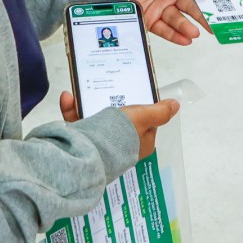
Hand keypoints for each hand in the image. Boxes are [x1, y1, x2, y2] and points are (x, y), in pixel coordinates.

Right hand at [61, 91, 180, 159]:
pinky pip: (78, 124)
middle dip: (111, 104)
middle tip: (108, 88)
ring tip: (83, 91)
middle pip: (120, 121)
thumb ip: (159, 112)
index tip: (134, 93)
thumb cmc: (120, 136)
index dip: (142, 108)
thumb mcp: (144, 118)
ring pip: (96, 121)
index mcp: (140, 144)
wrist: (87, 154)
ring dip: (88, 104)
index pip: (146, 123)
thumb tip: (175, 106)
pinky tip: (68, 98)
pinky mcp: (82, 144)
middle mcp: (122, 148)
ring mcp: (101, 146)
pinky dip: (72, 110)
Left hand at [117, 0, 211, 44]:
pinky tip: (184, 39)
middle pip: (191, 7)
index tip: (222, 6)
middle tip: (213, 25)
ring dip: (187, 27)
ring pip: (179, 20)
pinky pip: (165, 30)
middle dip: (203, 17)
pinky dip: (175, 36)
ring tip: (194, 33)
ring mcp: (160, 8)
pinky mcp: (150, 20)